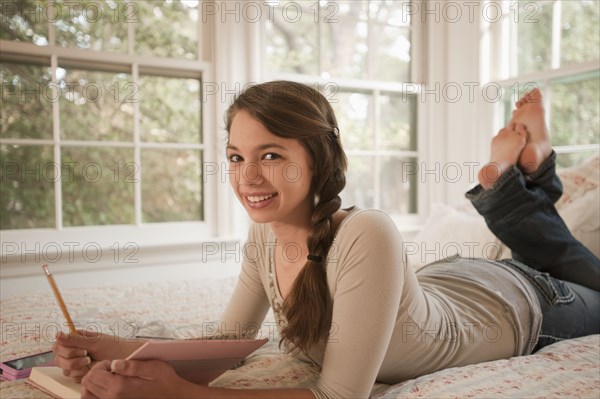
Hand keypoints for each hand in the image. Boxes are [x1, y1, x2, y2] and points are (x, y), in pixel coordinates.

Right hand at [53, 330, 143, 380]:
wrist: (124, 359)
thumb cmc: (112, 346)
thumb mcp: (94, 342)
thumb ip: (75, 340)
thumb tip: (57, 334)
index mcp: (75, 340)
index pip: (57, 346)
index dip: (65, 350)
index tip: (82, 350)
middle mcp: (72, 352)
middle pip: (58, 359)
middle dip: (72, 360)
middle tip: (88, 357)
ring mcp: (75, 364)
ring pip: (65, 370)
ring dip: (78, 367)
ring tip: (92, 363)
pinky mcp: (79, 374)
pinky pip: (73, 377)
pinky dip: (82, 374)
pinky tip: (92, 369)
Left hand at [81, 359, 199, 398]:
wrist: (172, 396)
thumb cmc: (163, 380)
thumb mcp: (152, 367)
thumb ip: (131, 365)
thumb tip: (114, 363)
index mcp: (119, 387)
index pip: (93, 375)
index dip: (101, 365)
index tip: (113, 363)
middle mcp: (113, 398)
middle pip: (87, 384)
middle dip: (96, 372)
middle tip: (112, 369)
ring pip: (88, 394)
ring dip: (94, 384)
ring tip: (108, 378)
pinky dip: (96, 393)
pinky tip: (108, 387)